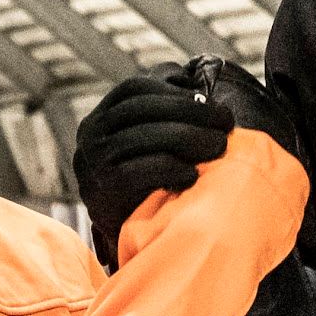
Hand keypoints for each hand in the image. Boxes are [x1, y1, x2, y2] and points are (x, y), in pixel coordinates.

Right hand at [69, 61, 304, 265]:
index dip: (173, 91)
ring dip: (187, 138)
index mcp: (100, 116)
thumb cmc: (148, 183)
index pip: (134, 89)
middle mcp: (89, 136)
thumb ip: (165, 110)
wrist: (127, 239)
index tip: (209, 102)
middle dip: (189, 113)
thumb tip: (192, 76)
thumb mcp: (151, 142)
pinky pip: (138, 171)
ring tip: (218, 147)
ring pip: (142, 137)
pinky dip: (169, 168)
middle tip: (226, 123)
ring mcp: (91, 164)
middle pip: (141, 110)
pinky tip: (192, 174)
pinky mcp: (101, 191)